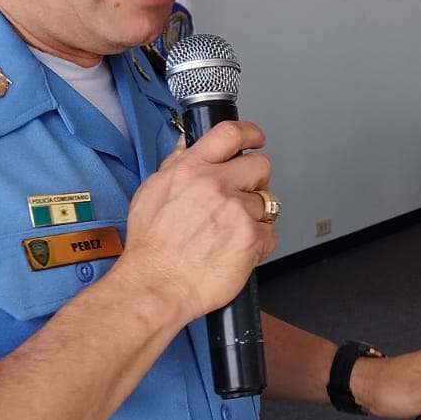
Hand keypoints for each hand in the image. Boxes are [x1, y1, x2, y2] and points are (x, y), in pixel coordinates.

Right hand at [117, 120, 275, 321]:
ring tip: (229, 231)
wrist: (156, 286)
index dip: (250, 133)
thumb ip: (175, 164)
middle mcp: (215, 185)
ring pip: (266, 201)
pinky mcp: (251, 237)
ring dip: (253, 214)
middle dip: (255, 179)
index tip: (255, 139)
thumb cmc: (150, 248)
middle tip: (241, 196)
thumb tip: (188, 143)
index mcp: (191, 169)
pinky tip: (236, 248)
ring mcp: (236, 211)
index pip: (231, 133)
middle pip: (260, 165)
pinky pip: (270, 232)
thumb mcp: (151, 192)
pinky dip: (258, 241)